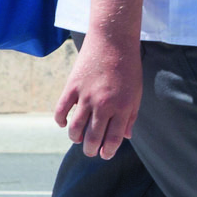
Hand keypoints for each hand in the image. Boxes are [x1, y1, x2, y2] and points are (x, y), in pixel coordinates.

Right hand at [53, 34, 141, 158]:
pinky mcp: (72, 87)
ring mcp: (86, 96)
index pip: (113, 138)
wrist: (113, 41)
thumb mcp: (136, 93)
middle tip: (90, 152)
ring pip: (76, 127)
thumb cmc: (128, 67)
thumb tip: (125, 136)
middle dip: (90, 149)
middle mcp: (104, 105)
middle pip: (93, 136)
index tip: (104, 155)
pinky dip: (60, 121)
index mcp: (122, 107)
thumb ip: (131, 116)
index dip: (107, 150)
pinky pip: (61, 110)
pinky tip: (64, 124)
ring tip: (78, 140)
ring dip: (75, 138)